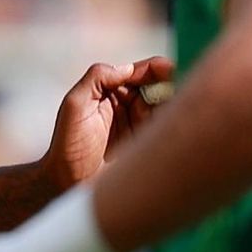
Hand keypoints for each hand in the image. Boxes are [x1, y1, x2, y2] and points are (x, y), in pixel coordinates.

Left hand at [43, 57, 173, 195]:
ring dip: (177, 102)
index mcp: (109, 90)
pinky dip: (175, 123)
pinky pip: (166, 129)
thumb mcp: (75, 104)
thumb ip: (97, 78)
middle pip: (156, 87)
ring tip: (183, 103)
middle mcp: (127, 104)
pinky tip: (180, 121)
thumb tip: (127, 67)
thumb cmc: (68, 144)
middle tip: (183, 85)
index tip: (168, 69)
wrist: (69, 184)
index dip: (154, 68)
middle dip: (171, 83)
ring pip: (165, 106)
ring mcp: (139, 125)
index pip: (136, 73)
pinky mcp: (147, 145)